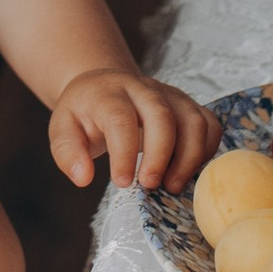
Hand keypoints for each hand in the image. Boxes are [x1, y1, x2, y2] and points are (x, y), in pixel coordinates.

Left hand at [48, 68, 220, 194]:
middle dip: (160, 155)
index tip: (122, 182)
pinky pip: (209, 124)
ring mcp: (170, 95)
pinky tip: (190, 171)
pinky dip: (207, 150)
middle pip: (162, 116)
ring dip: (188, 157)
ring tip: (171, 186)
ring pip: (192, 120)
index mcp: (109, 93)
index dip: (124, 153)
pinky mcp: (187, 105)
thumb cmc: (84, 114)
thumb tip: (82, 178)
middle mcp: (143, 89)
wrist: (102, 85)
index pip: (120, 119)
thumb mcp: (63, 130)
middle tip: (149, 185)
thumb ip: (67, 153)